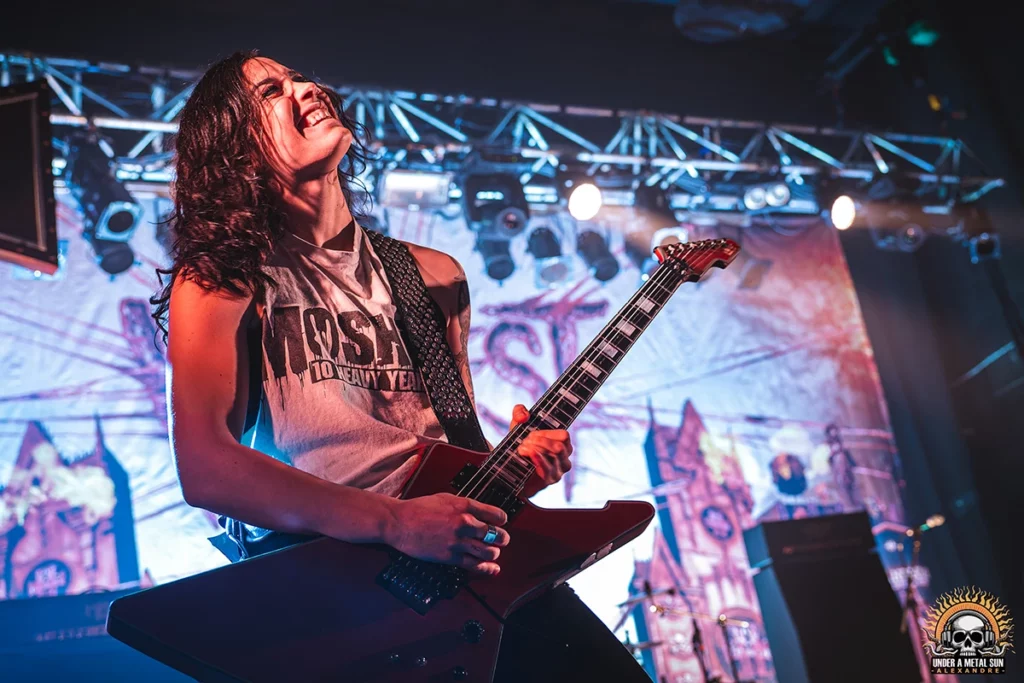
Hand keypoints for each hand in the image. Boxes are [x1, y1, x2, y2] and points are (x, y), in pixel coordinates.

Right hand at [387, 493, 509, 574]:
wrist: (399, 522)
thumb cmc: (419, 508)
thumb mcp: (446, 498)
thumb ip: (465, 506)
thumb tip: (480, 514)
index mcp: (465, 506)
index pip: (497, 515)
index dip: (502, 520)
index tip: (502, 523)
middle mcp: (465, 523)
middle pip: (496, 535)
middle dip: (502, 538)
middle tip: (503, 540)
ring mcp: (458, 541)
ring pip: (489, 552)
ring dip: (495, 553)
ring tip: (494, 552)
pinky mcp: (450, 556)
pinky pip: (474, 565)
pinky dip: (487, 568)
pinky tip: (492, 568)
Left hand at [510, 404, 573, 495]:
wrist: (511, 471)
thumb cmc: (520, 446)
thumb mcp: (517, 427)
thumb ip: (519, 413)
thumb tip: (524, 415)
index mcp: (562, 443)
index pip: (564, 436)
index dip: (546, 433)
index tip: (531, 434)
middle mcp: (564, 457)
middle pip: (559, 446)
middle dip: (540, 441)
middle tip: (524, 442)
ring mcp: (559, 470)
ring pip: (554, 456)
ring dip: (536, 450)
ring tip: (522, 449)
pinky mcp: (550, 480)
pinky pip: (549, 470)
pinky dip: (539, 460)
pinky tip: (530, 455)